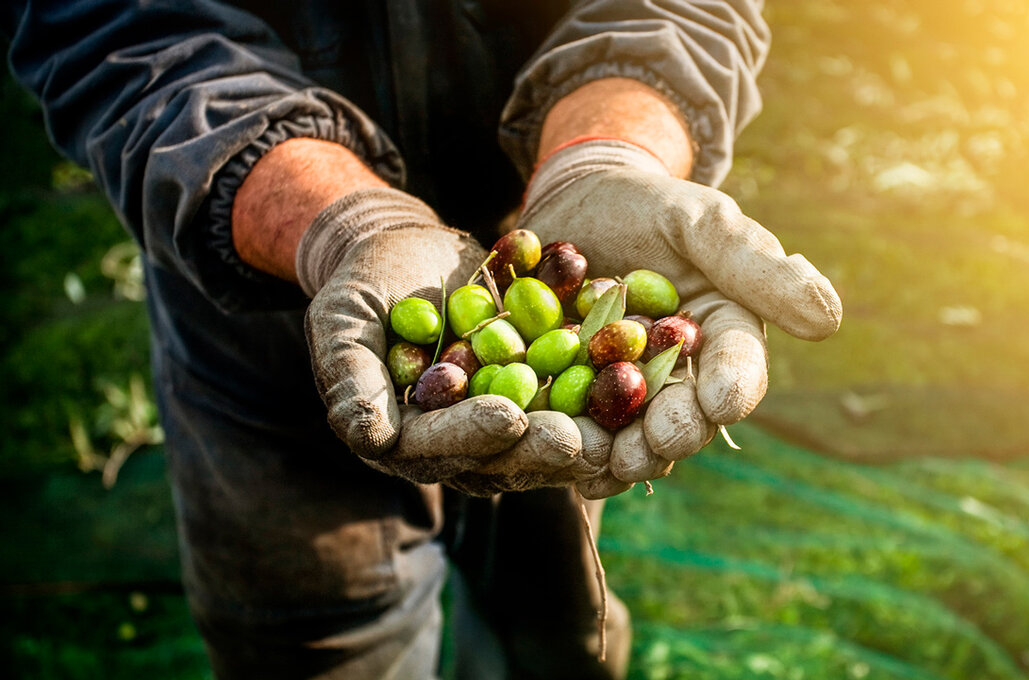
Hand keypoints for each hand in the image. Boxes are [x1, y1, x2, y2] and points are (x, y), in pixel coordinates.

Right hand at [302, 188, 591, 494]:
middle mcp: (459, 442)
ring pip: (548, 437)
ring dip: (587, 432)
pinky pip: (576, 398)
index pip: (438, 446)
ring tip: (621, 422)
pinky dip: (607, 392)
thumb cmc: (364, 284)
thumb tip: (369, 437)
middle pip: (503, 455)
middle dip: (541, 447)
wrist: (408, 251)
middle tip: (580, 439)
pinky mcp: (542, 394)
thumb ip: (351, 377)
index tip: (506, 419)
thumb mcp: (343, 320)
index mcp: (405, 438)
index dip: (471, 435)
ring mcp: (505, 421)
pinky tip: (643, 383)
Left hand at [517, 140, 841, 497]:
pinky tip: (556, 456)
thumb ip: (754, 265)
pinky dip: (567, 445)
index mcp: (724, 336)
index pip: (739, 369)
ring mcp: (626, 391)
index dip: (732, 389)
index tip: (720, 404)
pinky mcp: (574, 394)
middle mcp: (681, 375)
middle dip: (673, 435)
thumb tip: (828, 320)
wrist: (576, 202)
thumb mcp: (701, 221)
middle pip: (686, 417)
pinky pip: (576, 427)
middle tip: (656, 445)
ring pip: (631, 435)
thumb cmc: (649, 205)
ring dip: (620, 455)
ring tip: (602, 462)